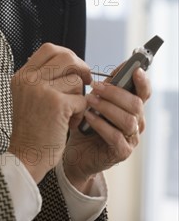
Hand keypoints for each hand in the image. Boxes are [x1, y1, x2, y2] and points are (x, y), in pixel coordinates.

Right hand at [8, 43, 91, 183]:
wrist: (26, 155)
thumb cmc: (32, 129)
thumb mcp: (28, 97)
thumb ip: (42, 78)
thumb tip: (70, 61)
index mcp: (21, 76)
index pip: (48, 49)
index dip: (67, 55)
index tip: (74, 68)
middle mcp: (29, 79)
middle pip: (66, 57)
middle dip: (81, 68)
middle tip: (86, 81)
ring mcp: (42, 90)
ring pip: (76, 80)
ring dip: (79, 96)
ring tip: (70, 112)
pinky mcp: (57, 104)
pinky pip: (82, 99)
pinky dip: (81, 112)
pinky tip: (70, 123)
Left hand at [63, 67, 150, 191]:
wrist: (76, 153)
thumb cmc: (87, 125)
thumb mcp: (96, 101)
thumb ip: (107, 86)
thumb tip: (120, 66)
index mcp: (133, 109)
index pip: (144, 93)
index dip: (142, 81)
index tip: (135, 70)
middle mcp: (136, 123)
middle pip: (136, 104)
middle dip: (115, 93)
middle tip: (96, 86)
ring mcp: (131, 138)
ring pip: (127, 120)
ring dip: (107, 107)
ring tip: (89, 101)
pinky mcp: (122, 152)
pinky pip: (116, 136)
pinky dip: (101, 124)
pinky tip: (88, 117)